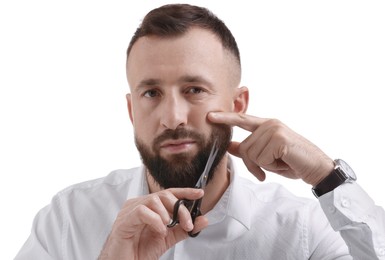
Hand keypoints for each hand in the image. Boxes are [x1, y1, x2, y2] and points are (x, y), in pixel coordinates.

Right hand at [98, 188, 207, 259]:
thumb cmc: (140, 252)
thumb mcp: (168, 239)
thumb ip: (183, 229)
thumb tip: (203, 220)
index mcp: (148, 207)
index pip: (168, 193)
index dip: (184, 191)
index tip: (199, 193)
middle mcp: (137, 205)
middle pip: (163, 195)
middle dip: (179, 209)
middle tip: (187, 224)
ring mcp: (129, 212)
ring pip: (153, 200)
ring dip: (167, 215)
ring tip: (168, 229)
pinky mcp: (123, 221)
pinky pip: (141, 211)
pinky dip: (155, 220)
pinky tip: (160, 231)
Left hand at [208, 112, 333, 185]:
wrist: (316, 168)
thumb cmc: (292, 161)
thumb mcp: (267, 156)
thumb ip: (248, 150)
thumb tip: (229, 146)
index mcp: (266, 125)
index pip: (242, 120)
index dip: (226, 118)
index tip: (210, 116)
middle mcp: (269, 124)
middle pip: (245, 147)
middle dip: (255, 164)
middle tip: (272, 166)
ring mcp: (274, 129)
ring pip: (252, 154)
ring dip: (266, 165)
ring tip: (281, 162)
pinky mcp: (279, 138)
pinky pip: (262, 158)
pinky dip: (272, 166)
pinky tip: (285, 162)